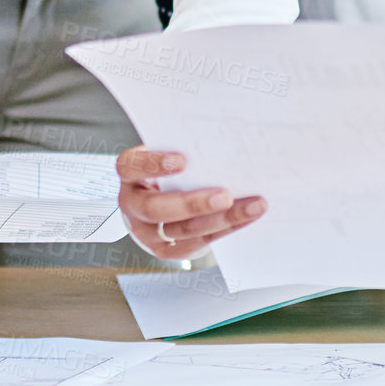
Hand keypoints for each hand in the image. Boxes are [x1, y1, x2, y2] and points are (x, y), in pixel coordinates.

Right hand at [116, 146, 265, 259]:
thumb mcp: (170, 150)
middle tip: (226, 195)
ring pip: (182, 230)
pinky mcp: (167, 250)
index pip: (131, 167)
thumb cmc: (171, 168)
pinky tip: (248, 216)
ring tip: (253, 206)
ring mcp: (147, 232)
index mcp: (131, 173)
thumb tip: (226, 135)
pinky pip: (197, 243)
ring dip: (222, 219)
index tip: (183, 161)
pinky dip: (227, 228)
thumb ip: (187, 145)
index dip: (153, 164)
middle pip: (156, 208)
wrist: (160, 200)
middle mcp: (133, 205)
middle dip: (194, 203)